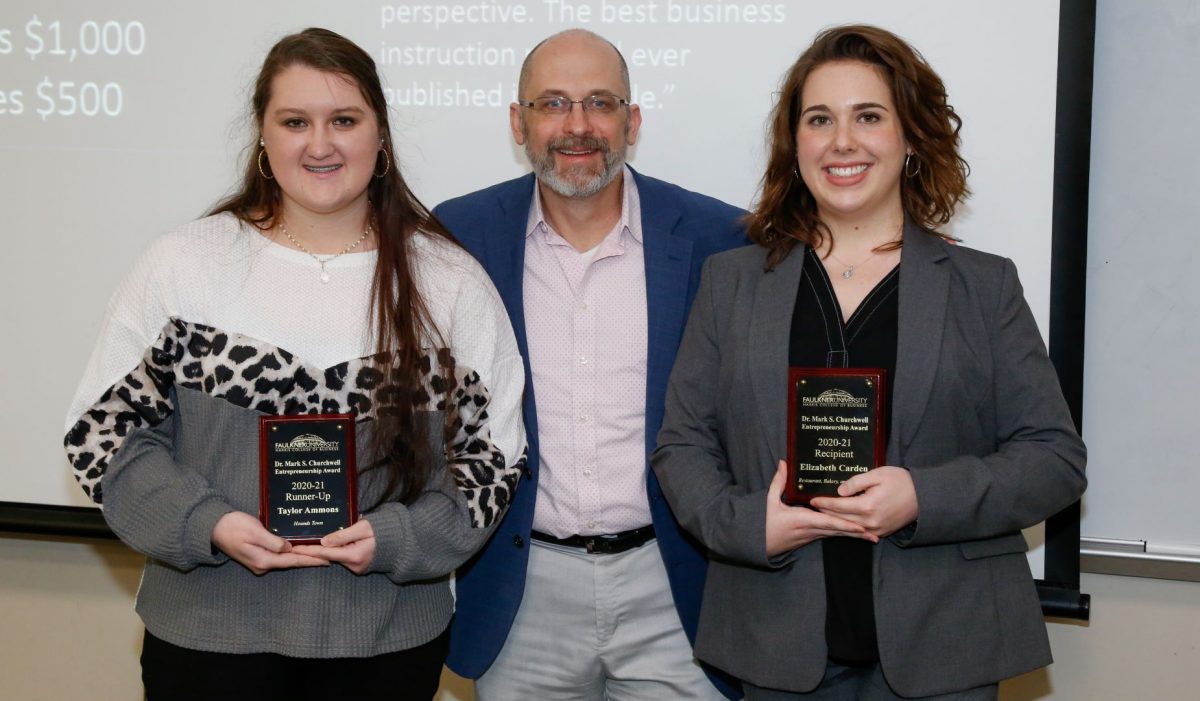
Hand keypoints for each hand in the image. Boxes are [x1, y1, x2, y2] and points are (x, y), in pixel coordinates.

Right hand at [211, 511, 328, 574]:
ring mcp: (259, 562)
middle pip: (291, 562)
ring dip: (301, 556)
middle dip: (309, 559)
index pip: (293, 561)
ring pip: (285, 560)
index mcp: (263, 560)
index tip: (326, 559)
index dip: (311, 560)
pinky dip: (291, 553)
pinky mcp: (257, 556)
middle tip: (328, 556)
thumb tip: (289, 549)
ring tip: (318, 553)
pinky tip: (299, 548)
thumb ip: (273, 541)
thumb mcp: (254, 531)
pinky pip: (279, 556)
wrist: (213, 528)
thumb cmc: (233, 526)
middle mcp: (262, 565)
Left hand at [291, 519, 376, 574]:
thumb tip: (323, 541)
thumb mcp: (364, 527)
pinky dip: (335, 552)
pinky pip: (342, 558)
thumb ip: (343, 534)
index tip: (295, 548)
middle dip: (312, 552)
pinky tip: (326, 546)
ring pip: (335, 558)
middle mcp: (353, 565)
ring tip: (308, 543)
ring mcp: (356, 568)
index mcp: (354, 555)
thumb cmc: (383, 532)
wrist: (399, 543)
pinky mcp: (358, 567)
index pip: (325, 553)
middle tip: (294, 546)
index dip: (309, 550)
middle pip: (328, 557)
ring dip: (324, 551)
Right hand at [766, 460, 877, 556]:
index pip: (827, 522)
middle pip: (837, 531)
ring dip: (853, 536)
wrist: (760, 543)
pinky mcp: (813, 537)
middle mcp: (811, 530)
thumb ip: (779, 482)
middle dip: (856, 533)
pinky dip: (844, 534)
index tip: (859, 526)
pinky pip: (832, 535)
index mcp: (802, 520)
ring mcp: (813, 535)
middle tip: (874, 535)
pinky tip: (857, 534)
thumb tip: (785, 463)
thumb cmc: (765, 522)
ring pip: (837, 535)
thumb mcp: (769, 501)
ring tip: (872, 537)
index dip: (844, 524)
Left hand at [810, 466, 918, 537]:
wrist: (922, 497)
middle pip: (841, 519)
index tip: (811, 499)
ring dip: (836, 520)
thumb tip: (839, 491)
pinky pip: (860, 531)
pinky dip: (849, 525)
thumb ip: (856, 482)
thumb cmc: (900, 481)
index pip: (838, 506)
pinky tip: (840, 520)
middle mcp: (870, 522)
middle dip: (826, 512)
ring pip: (849, 527)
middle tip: (812, 507)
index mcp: (868, 506)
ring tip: (823, 514)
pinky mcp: (881, 533)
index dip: (823, 503)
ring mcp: (876, 530)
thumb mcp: (877, 475)